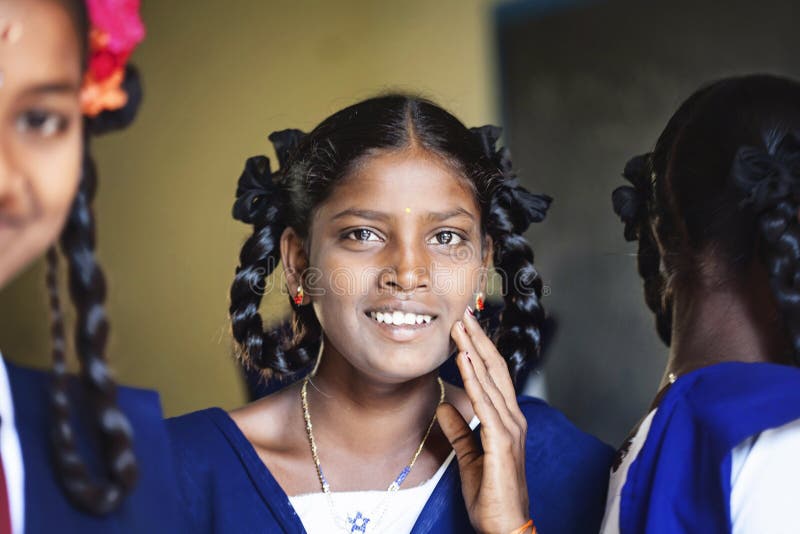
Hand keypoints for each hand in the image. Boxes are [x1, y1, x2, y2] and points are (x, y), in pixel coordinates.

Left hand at [437, 307, 530, 533]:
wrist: (506, 526)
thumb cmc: (492, 496)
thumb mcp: (469, 457)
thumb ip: (459, 431)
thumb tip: (445, 407)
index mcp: (507, 421)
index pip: (494, 376)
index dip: (480, 349)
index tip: (465, 327)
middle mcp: (513, 419)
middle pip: (496, 369)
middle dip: (478, 338)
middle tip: (463, 312)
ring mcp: (510, 429)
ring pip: (491, 380)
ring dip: (474, 349)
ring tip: (460, 326)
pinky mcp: (501, 442)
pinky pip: (486, 403)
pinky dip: (475, 378)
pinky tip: (464, 359)